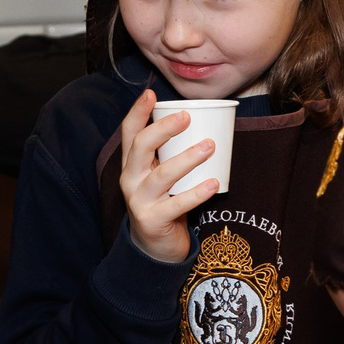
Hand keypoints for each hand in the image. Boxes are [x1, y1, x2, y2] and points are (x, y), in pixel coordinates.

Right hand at [118, 91, 218, 264]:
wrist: (154, 249)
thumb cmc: (164, 204)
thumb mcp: (161, 177)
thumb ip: (170, 155)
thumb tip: (203, 123)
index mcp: (132, 165)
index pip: (130, 133)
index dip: (138, 112)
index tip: (151, 94)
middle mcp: (131, 180)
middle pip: (141, 147)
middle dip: (163, 128)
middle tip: (187, 117)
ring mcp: (140, 201)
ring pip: (162, 175)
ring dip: (187, 158)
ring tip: (209, 146)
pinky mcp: (153, 221)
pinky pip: (177, 204)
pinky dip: (197, 193)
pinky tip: (214, 183)